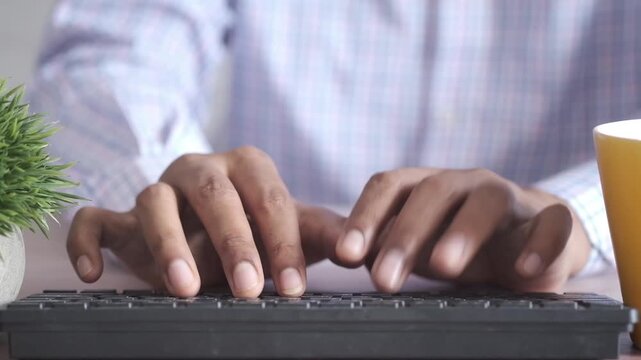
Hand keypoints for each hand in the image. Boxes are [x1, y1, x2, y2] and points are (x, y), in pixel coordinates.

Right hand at [67, 147, 344, 297]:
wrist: (212, 223)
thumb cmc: (259, 227)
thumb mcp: (292, 228)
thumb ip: (323, 232)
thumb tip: (357, 249)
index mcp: (247, 166)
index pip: (267, 198)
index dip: (281, 241)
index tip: (291, 287)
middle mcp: (200, 169)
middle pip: (213, 194)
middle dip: (232, 240)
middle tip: (247, 287)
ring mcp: (158, 189)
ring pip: (154, 201)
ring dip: (168, 243)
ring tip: (186, 287)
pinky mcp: (122, 216)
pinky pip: (95, 219)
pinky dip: (88, 241)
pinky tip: (96, 274)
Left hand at [334, 168, 590, 292]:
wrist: (528, 238)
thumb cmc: (458, 242)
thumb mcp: (418, 246)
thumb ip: (384, 247)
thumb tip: (344, 256)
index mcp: (426, 186)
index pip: (389, 186)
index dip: (365, 217)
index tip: (345, 255)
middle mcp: (465, 184)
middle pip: (432, 193)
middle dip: (405, 235)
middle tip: (384, 280)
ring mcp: (509, 198)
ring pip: (487, 203)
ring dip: (464, 233)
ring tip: (444, 267)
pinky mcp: (550, 220)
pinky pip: (551, 225)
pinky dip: (540, 245)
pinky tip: (523, 270)